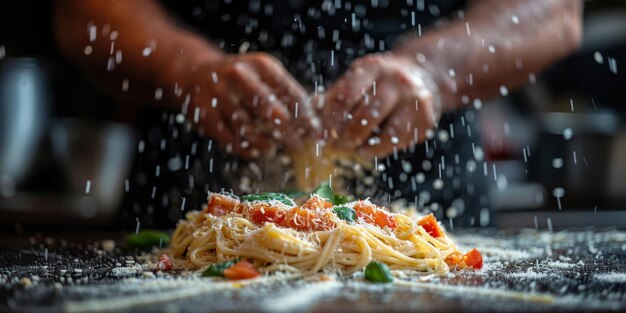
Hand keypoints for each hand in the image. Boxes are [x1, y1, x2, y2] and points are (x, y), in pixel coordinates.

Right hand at [183, 52, 309, 157]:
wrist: (195, 74)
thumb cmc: (242, 81)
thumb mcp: (265, 78)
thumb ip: (288, 99)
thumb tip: (315, 130)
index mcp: (262, 65)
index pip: (292, 94)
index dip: (306, 118)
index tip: (316, 134)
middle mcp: (240, 76)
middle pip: (271, 112)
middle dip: (288, 133)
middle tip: (297, 145)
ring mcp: (220, 94)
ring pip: (250, 129)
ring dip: (265, 143)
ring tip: (271, 148)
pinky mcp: (205, 114)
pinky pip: (231, 140)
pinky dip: (246, 148)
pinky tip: (253, 148)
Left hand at [322, 53, 441, 157]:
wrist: (422, 75)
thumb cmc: (378, 83)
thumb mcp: (356, 81)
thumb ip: (332, 100)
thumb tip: (311, 126)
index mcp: (372, 69)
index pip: (346, 96)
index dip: (331, 119)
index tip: (324, 132)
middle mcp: (396, 80)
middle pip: (365, 117)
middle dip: (347, 136)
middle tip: (338, 145)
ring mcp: (414, 100)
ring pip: (386, 135)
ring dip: (365, 147)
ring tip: (356, 149)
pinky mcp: (425, 119)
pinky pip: (399, 143)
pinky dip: (381, 150)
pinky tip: (372, 148)